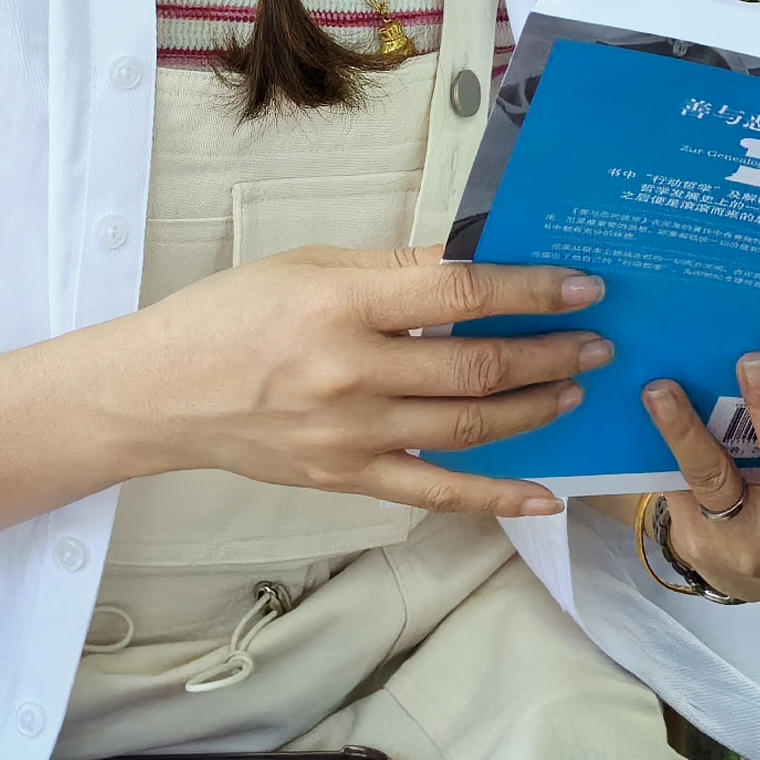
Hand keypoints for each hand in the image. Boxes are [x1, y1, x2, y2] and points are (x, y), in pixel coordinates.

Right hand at [110, 246, 608, 520]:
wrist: (160, 394)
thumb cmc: (231, 315)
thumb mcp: (310, 266)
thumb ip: (395, 269)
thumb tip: (474, 261)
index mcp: (342, 305)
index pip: (459, 293)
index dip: (530, 291)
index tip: (582, 285)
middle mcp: (352, 373)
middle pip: (476, 366)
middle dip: (550, 353)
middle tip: (598, 342)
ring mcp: (352, 435)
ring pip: (469, 428)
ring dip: (535, 410)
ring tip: (574, 389)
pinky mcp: (347, 478)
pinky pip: (436, 492)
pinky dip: (496, 497)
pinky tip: (544, 495)